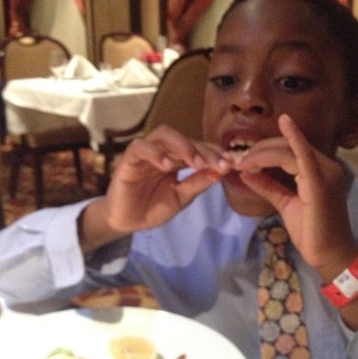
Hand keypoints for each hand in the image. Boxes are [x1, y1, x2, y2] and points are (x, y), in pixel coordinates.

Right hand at [82, 126, 228, 247]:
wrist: (127, 223)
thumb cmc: (152, 208)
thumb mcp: (181, 198)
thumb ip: (198, 183)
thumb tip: (221, 172)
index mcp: (176, 159)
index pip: (198, 147)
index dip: (214, 153)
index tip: (230, 164)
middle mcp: (162, 151)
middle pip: (185, 139)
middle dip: (204, 150)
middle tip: (218, 164)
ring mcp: (145, 153)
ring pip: (163, 135)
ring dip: (183, 145)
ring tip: (196, 162)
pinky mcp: (128, 159)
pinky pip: (140, 147)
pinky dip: (154, 152)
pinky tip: (167, 165)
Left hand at [235, 114, 357, 278]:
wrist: (329, 255)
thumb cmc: (311, 231)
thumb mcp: (285, 203)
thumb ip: (268, 187)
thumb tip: (246, 173)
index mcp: (318, 169)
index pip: (288, 150)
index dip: (262, 151)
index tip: (240, 159)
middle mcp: (325, 166)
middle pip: (286, 146)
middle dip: (258, 150)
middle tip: (236, 160)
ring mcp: (325, 173)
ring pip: (288, 151)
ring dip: (261, 154)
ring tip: (242, 163)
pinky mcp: (320, 183)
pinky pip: (305, 156)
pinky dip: (294, 138)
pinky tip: (284, 123)